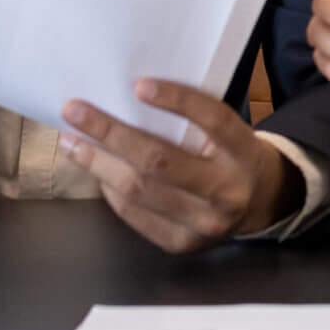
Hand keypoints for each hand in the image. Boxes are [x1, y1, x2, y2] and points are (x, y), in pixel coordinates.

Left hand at [61, 79, 300, 253]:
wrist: (259, 203)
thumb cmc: (230, 153)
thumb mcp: (226, 132)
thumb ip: (192, 119)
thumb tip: (127, 98)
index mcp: (243, 152)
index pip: (213, 120)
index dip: (177, 101)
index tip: (139, 84)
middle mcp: (227, 191)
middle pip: (160, 161)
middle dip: (110, 133)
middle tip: (74, 110)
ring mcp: (204, 223)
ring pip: (139, 190)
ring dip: (97, 163)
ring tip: (71, 142)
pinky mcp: (182, 244)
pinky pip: (135, 215)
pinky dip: (110, 189)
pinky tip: (97, 169)